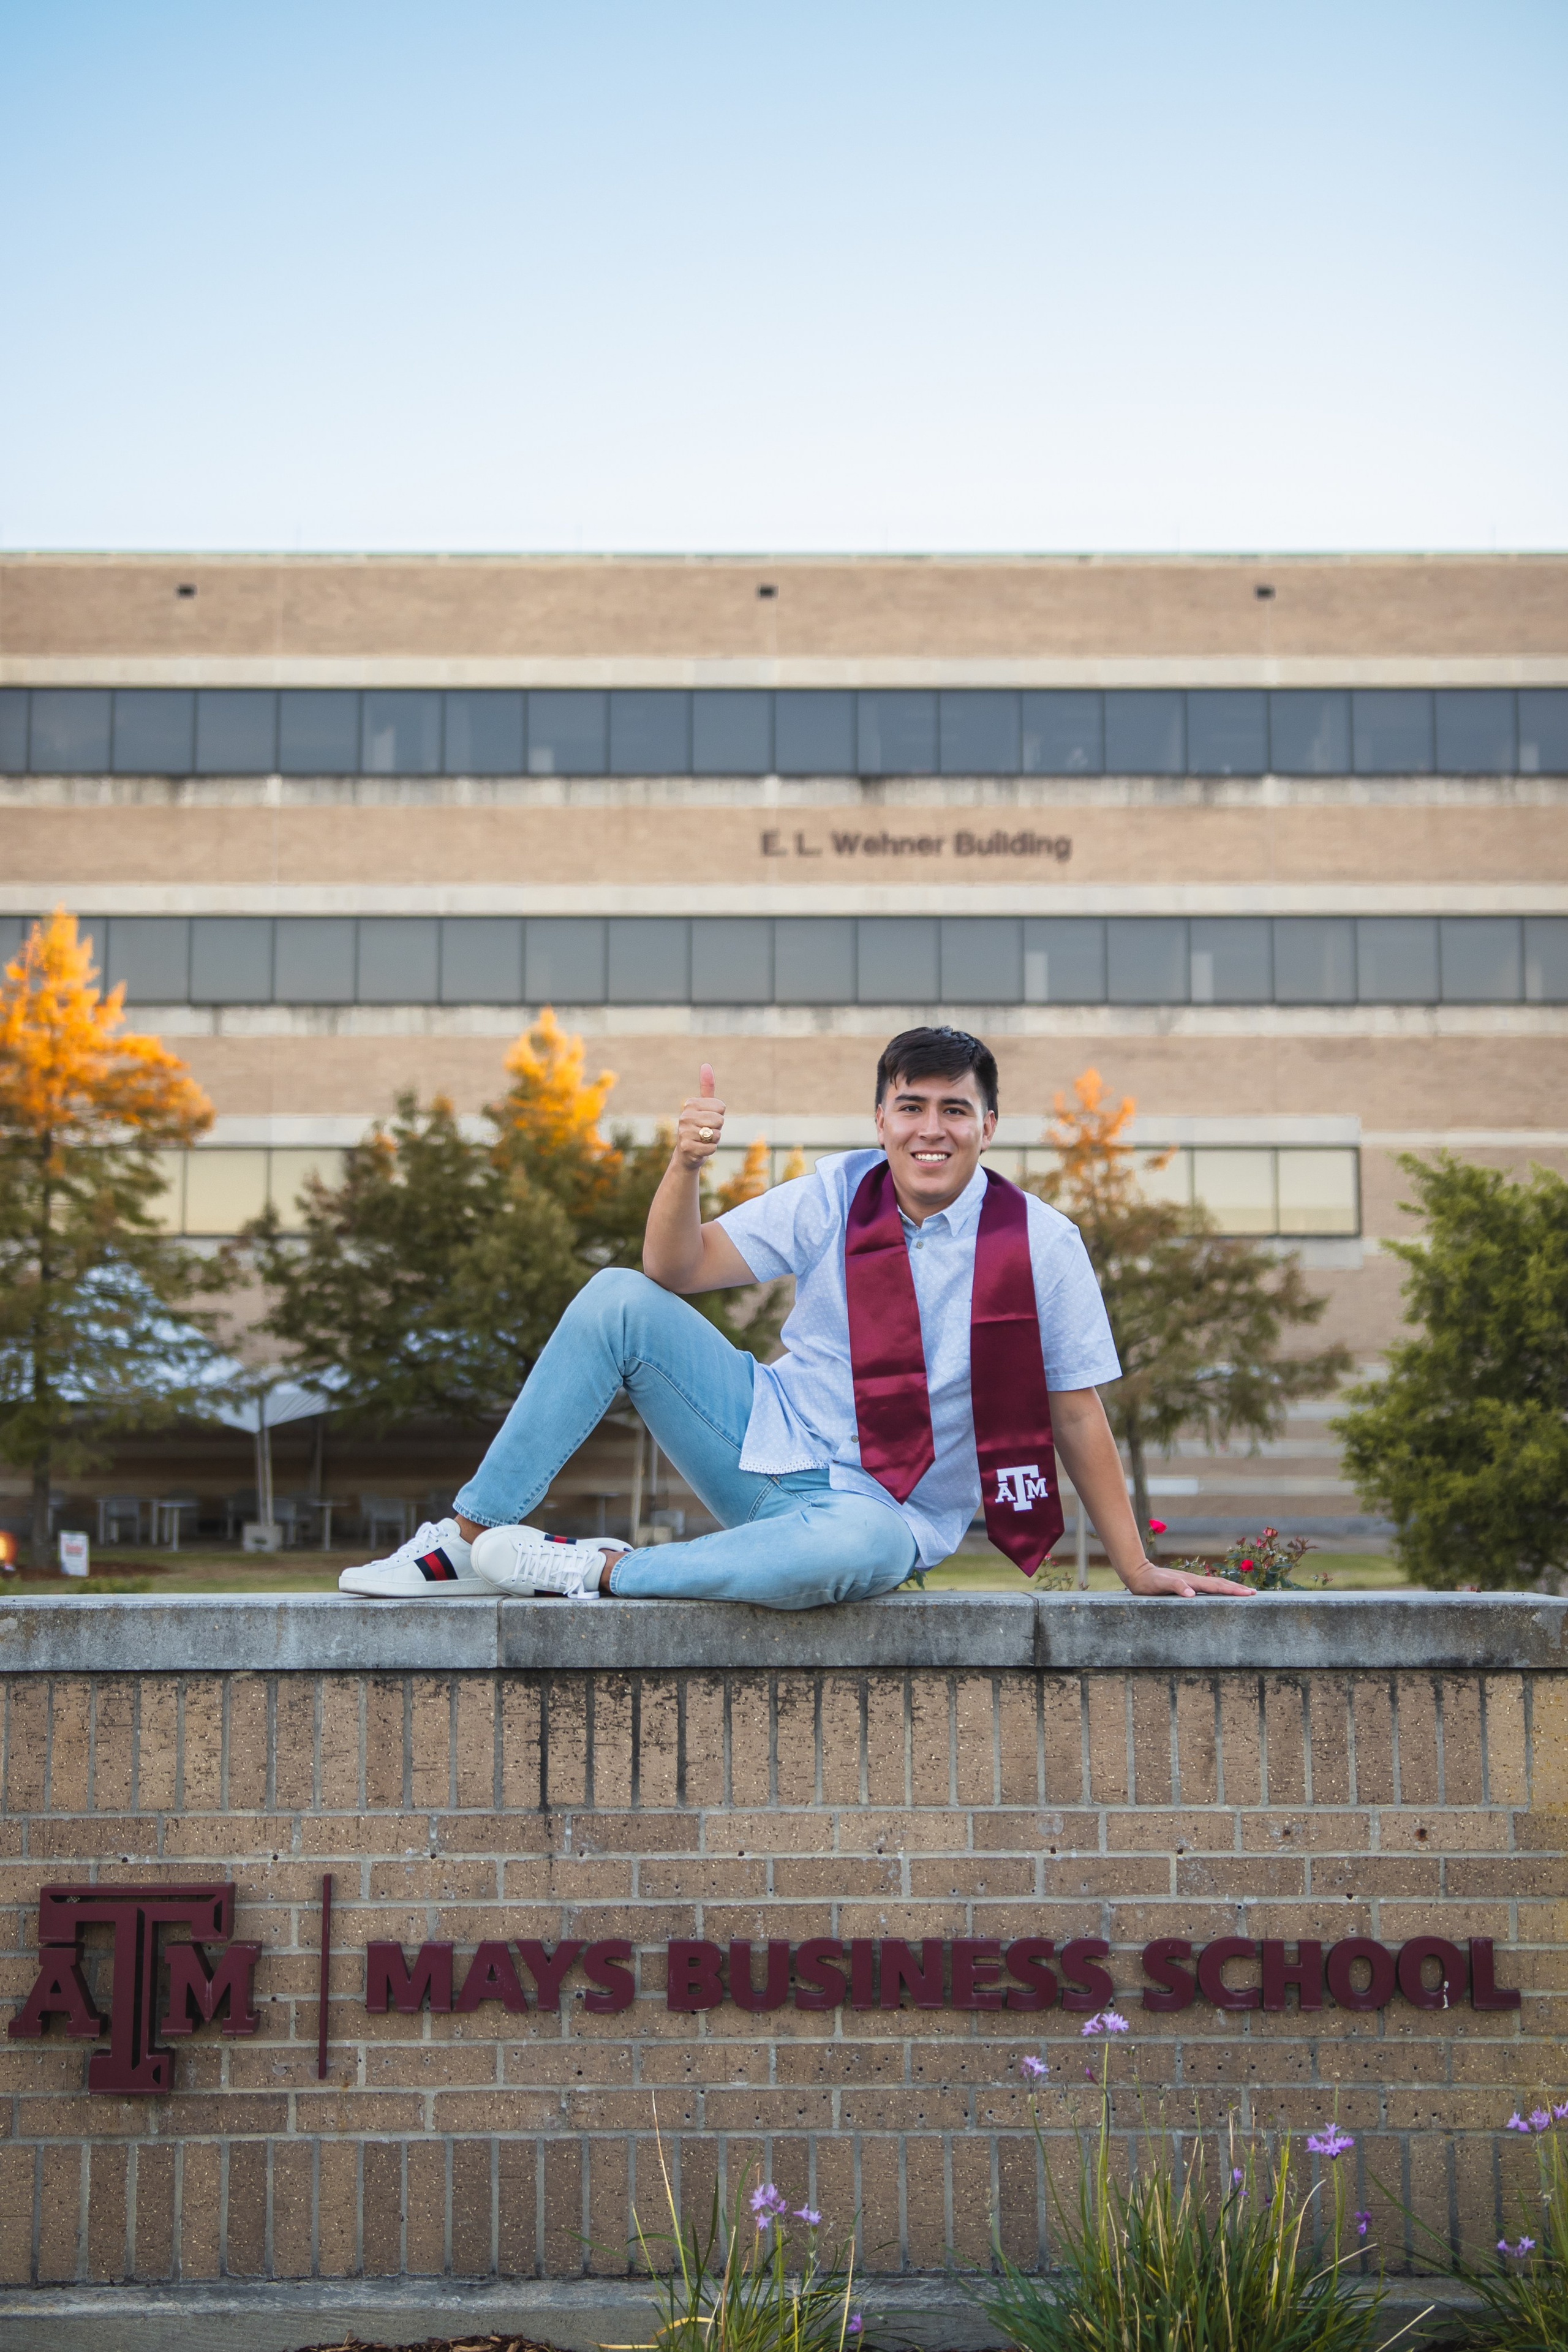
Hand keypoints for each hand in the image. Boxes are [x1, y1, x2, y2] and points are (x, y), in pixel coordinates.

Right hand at [675, 1064, 725, 1171]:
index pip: (721, 1107)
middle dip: (717, 1128)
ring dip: (714, 1140)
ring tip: (703, 1140)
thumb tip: (706, 1064)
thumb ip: (707, 1087)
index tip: (708, 1119)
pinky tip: (701, 1149)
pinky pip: (711, 1147)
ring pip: (716, 1134)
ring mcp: (684, 1131)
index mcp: (691, 1103)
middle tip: (706, 1131)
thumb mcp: (704, 1107)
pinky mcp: (686, 1147)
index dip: (719, 1115)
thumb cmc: (699, 1127)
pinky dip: (710, 1150)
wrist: (687, 1153)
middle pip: (719, 1120)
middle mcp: (685, 1116)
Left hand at [1118, 1556, 1255, 1598]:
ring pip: (1216, 1584)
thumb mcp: (1160, 1585)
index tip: (1248, 1593)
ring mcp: (1191, 1582)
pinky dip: (1220, 1589)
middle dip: (1237, 1588)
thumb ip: (1176, 1586)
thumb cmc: (1148, 1583)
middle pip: (1220, 1584)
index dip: (1232, 1590)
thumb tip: (1192, 1594)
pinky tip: (1222, 1592)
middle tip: (1254, 1593)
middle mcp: (1194, 1581)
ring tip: (1244, 1591)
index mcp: (1191, 1582)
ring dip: (1230, 1587)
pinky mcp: (1187, 1584)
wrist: (1139, 1574)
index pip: (1216, 1587)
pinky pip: (1208, 1587)